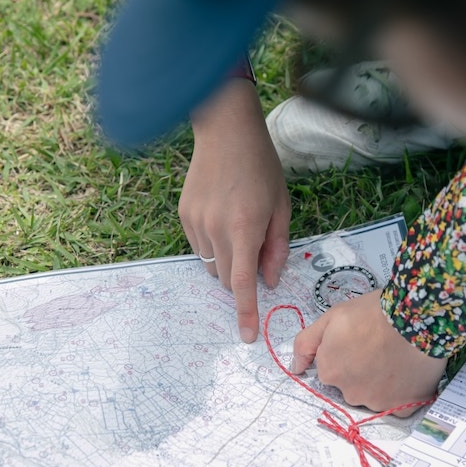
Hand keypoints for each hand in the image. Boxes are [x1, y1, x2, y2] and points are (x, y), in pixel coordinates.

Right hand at [181, 78, 290, 342]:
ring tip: (238, 227)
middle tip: (256, 252)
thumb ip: (277, 246)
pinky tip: (222, 217)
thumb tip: (270, 280)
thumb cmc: (261, 166)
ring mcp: (195, 223)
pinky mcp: (184, 215)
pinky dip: (213, 245)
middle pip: (226, 279)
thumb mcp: (281, 205)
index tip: (246, 336)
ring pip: (211, 265)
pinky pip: (199, 247)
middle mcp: (216, 229)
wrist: (225, 131)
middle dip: (241, 279)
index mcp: (245, 227)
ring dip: (226, 262)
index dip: (245, 312)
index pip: (243, 283)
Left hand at [291, 290, 446, 414]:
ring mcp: (377, 403)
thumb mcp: (332, 317)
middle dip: (362, 370)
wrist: (416, 317)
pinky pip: (400, 404)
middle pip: (352, 385)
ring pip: (376, 395)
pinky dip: (403, 393)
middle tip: (380, 346)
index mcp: (330, 372)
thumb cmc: (373, 312)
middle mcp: (349, 393)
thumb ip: (306, 343)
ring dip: (383, 382)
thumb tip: (295, 368)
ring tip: (397, 356)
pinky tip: (409, 371)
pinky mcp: (403, 407)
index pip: (332, 369)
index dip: (346, 353)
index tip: (361, 340)